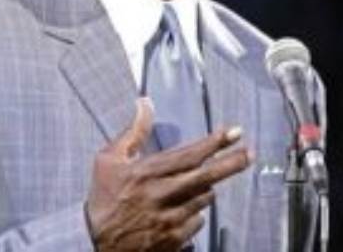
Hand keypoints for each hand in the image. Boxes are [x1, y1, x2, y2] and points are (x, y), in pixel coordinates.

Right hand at [86, 97, 251, 251]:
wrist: (94, 242)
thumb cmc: (102, 198)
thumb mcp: (108, 160)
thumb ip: (132, 132)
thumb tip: (145, 104)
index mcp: (146, 173)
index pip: (189, 155)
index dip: (214, 142)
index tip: (233, 132)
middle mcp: (161, 196)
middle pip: (206, 177)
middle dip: (231, 162)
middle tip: (248, 153)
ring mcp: (169, 220)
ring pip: (204, 199)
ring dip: (204, 189)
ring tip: (190, 186)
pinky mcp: (173, 239)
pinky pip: (197, 222)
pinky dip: (194, 212)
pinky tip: (180, 209)